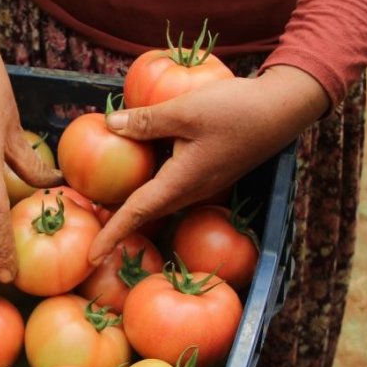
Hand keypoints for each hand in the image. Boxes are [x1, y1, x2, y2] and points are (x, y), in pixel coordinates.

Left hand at [88, 65, 329, 263]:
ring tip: (98, 199)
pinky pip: (168, 181)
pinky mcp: (205, 171)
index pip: (136, 214)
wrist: (283, 109)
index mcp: (181, 183)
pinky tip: (133, 160)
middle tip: (84, 221)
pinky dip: (145, 179)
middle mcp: (189, 191)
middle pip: (143, 210)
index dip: (111, 235)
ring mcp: (199, 183)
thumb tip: (109, 125)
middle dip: (114, 222)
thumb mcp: (184, 111)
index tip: (90, 257)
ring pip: (156, 197)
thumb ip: (145, 121)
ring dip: (129, 202)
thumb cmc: (236, 110)